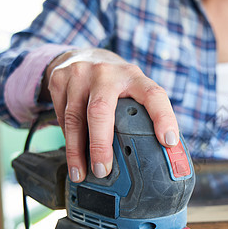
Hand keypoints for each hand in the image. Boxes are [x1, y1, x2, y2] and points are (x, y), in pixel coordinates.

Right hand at [41, 48, 178, 181]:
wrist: (84, 55)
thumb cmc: (116, 81)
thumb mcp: (135, 88)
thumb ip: (145, 114)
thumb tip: (163, 151)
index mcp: (134, 77)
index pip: (153, 95)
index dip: (163, 118)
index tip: (168, 142)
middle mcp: (107, 73)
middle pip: (101, 110)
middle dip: (101, 144)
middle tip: (103, 170)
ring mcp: (80, 74)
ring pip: (74, 118)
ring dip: (76, 151)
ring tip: (81, 173)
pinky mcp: (59, 79)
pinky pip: (61, 117)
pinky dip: (67, 139)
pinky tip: (72, 153)